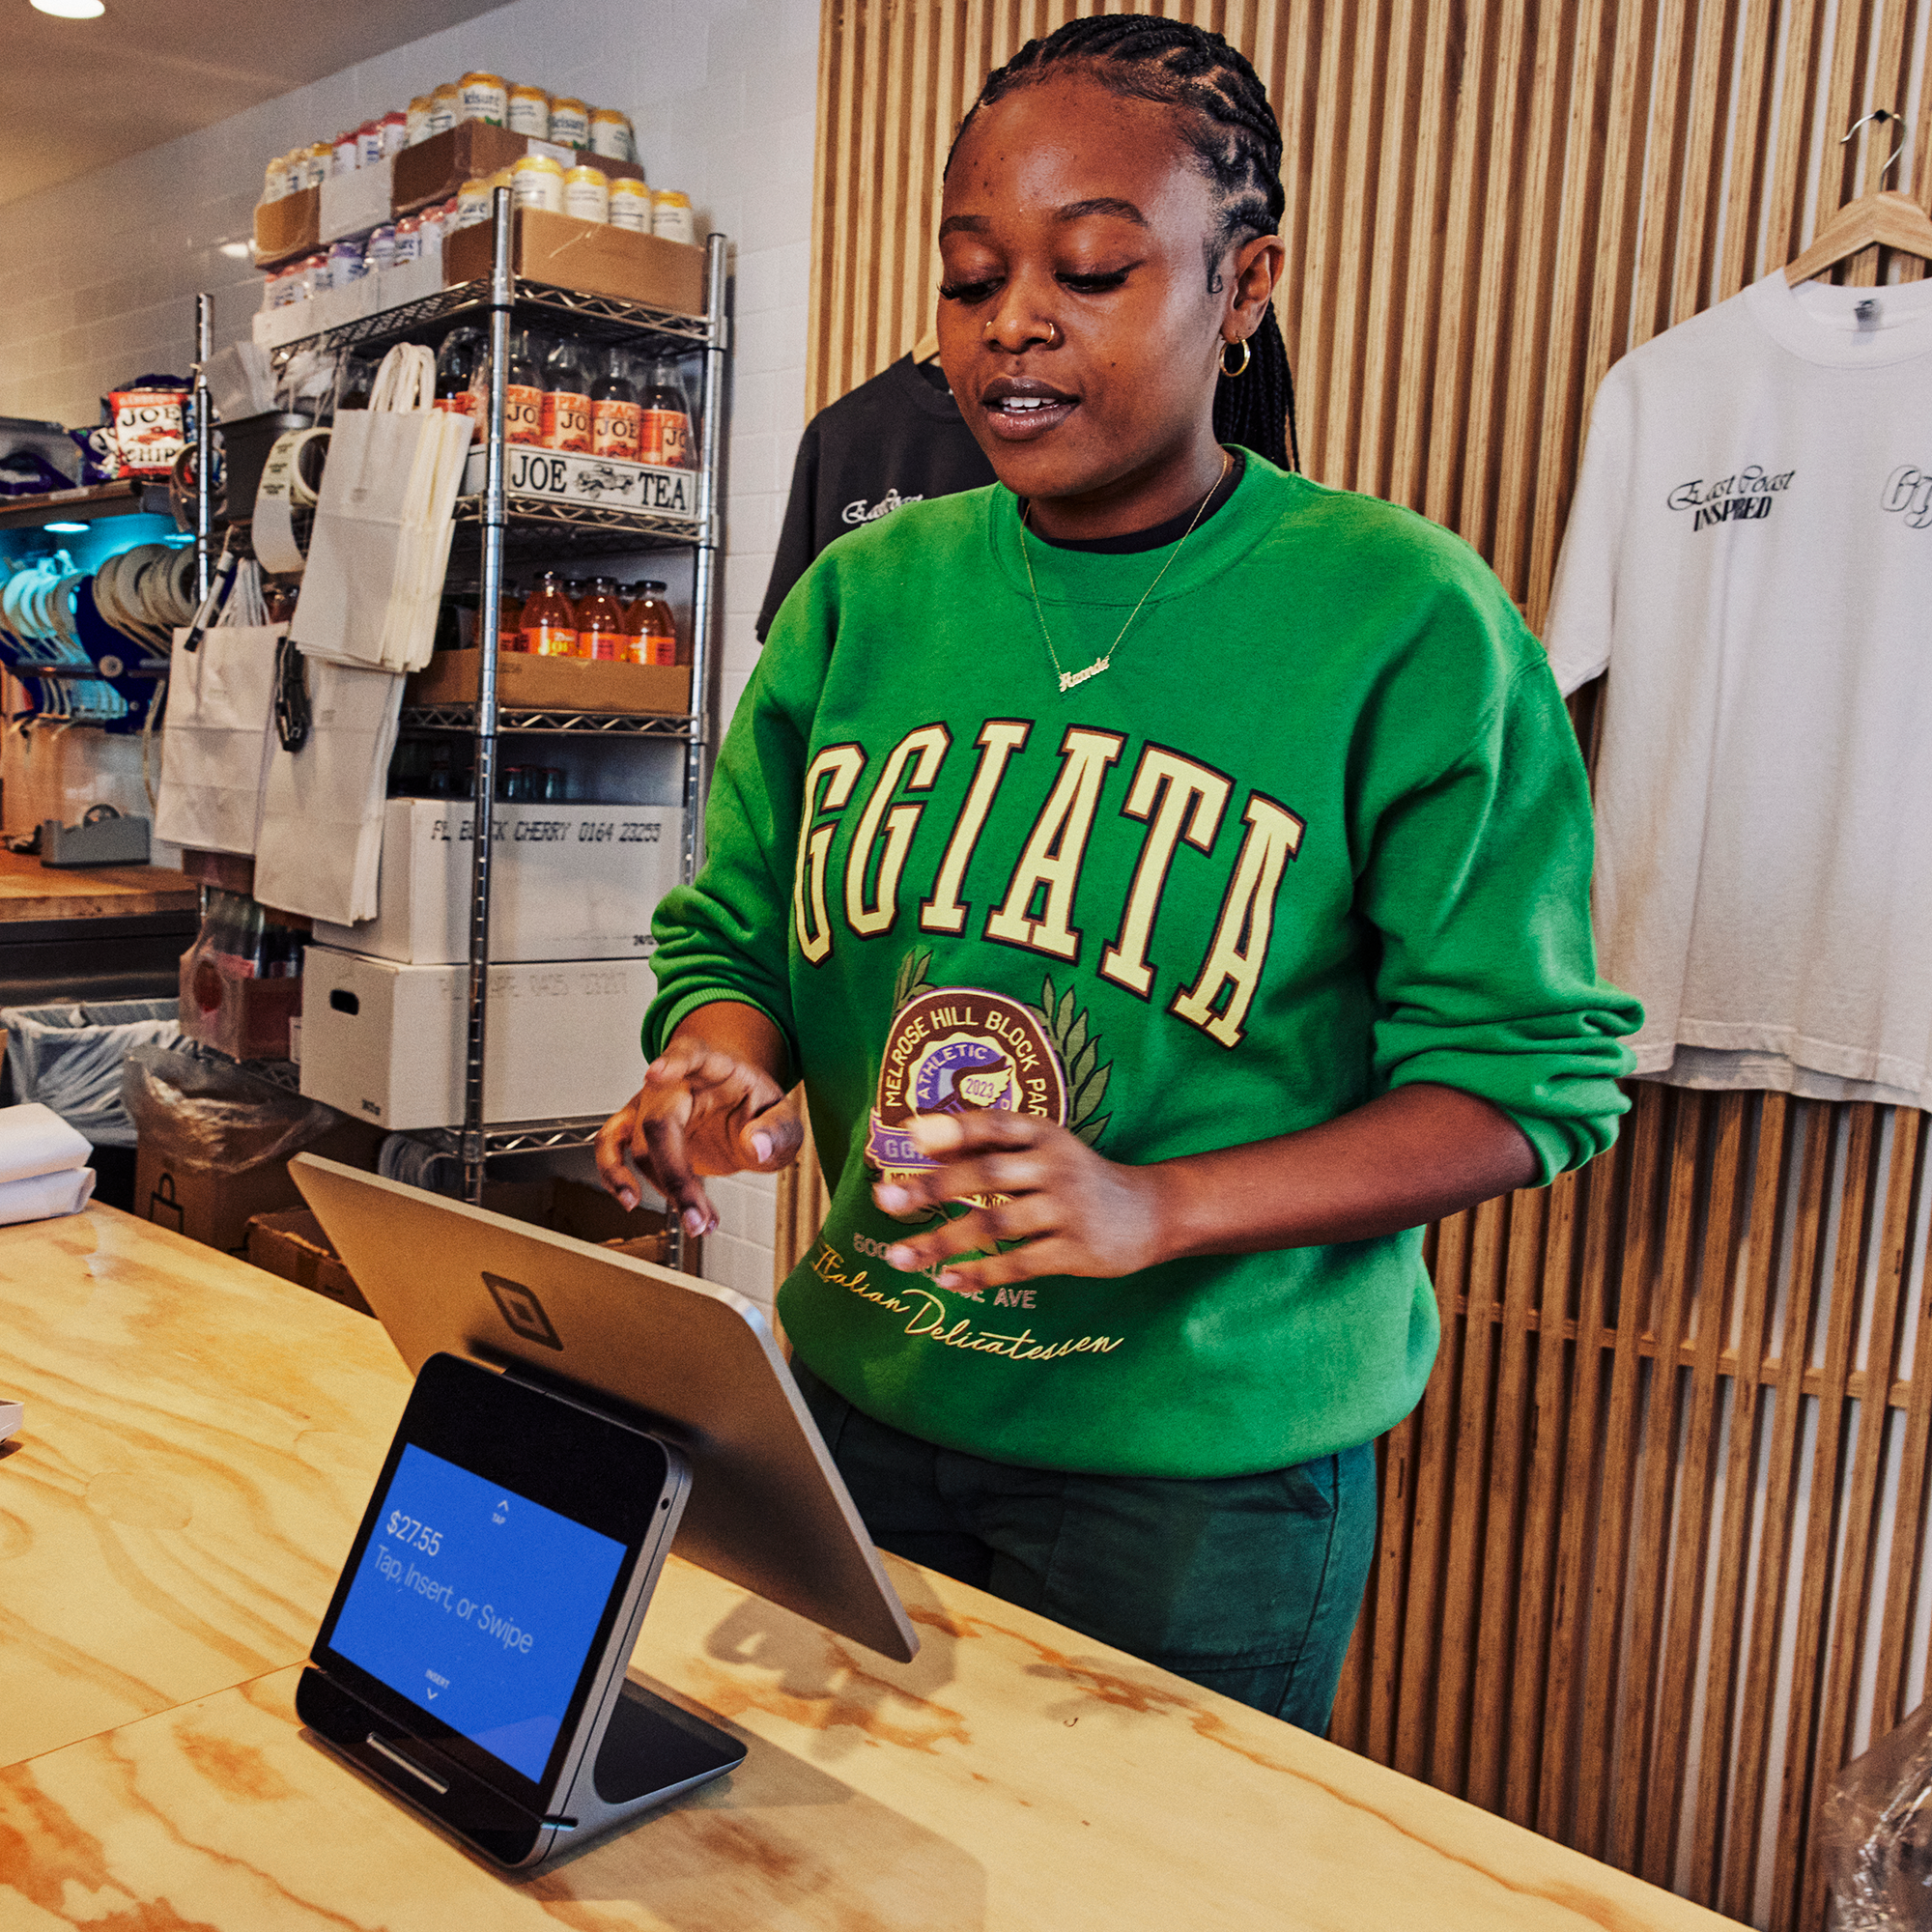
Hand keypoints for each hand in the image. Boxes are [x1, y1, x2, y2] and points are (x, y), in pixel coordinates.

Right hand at [596, 1036, 800, 1235]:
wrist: (737, 1107)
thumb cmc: (755, 1107)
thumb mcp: (784, 1117)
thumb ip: (777, 1130)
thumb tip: (756, 1147)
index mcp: (717, 1068)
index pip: (692, 1054)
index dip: (672, 1062)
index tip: (654, 1074)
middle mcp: (677, 1082)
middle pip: (660, 1120)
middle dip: (675, 1174)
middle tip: (698, 1216)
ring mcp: (652, 1103)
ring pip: (639, 1144)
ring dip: (662, 1188)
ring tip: (696, 1221)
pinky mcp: (637, 1127)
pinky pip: (610, 1146)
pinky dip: (612, 1173)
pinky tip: (629, 1198)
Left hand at [870, 1111, 1171, 1291]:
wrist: (1151, 1213)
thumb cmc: (1078, 1177)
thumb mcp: (1044, 1149)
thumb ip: (990, 1144)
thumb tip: (920, 1139)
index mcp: (1044, 1134)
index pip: (994, 1123)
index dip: (953, 1127)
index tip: (909, 1135)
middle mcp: (1054, 1166)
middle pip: (985, 1173)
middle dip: (931, 1187)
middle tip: (885, 1200)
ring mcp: (1067, 1210)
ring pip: (994, 1225)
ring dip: (941, 1242)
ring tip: (898, 1257)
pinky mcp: (1076, 1251)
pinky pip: (1019, 1264)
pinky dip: (980, 1274)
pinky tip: (946, 1281)